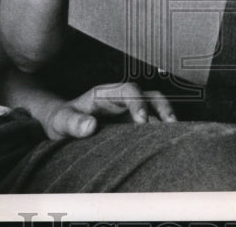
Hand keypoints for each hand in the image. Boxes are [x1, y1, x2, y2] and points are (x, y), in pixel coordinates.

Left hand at [40, 81, 176, 139]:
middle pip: (149, 95)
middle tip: (170, 125)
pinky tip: (165, 144)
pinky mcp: (132, 124)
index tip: (142, 120)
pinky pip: (151, 124)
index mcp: (106, 93)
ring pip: (155, 108)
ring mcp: (129, 111)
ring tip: (175, 135)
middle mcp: (122, 99)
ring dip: (166, 118)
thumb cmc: (62, 119)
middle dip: (162, 107)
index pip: (129, 90)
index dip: (138, 102)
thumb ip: (73, 123)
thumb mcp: (61, 121)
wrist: (61, 123)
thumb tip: (90, 125)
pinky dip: (160, 131)